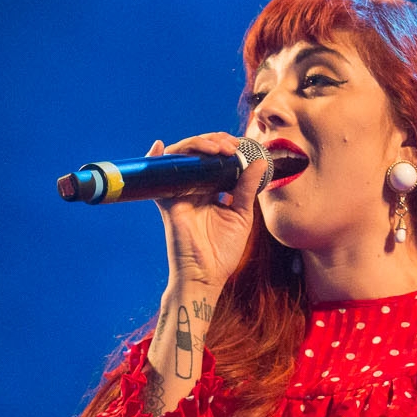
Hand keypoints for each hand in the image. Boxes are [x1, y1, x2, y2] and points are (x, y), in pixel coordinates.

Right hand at [150, 132, 267, 302]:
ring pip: (182, 157)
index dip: (225, 146)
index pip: (214, 159)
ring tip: (217, 149)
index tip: (240, 145)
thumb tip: (261, 161)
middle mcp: (193, 188)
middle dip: (214, 142)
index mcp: (211, 191)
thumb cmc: (222, 251)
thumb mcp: (241, 215)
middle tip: (231, 147)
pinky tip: (162, 146)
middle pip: (198, 153)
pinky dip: (156, 158)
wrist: (206, 275)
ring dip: (198, 145)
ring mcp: (179, 193)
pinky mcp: (168, 201)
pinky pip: (158, 176)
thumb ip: (247, 187)